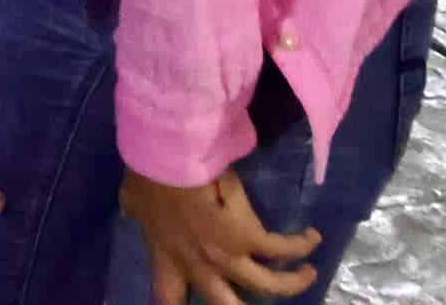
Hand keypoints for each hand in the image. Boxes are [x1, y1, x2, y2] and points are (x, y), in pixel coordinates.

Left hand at [122, 166, 321, 303]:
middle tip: (254, 304)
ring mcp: (226, 254)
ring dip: (291, 282)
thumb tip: (134, 210)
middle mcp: (198, 263)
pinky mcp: (248, 236)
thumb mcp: (134, 199)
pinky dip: (301, 244)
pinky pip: (283, 248)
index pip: (167, 297)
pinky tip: (312, 237)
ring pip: (267, 285)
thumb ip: (139, 212)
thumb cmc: (148, 174)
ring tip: (307, 274)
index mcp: (167, 255)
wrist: (167, 156)